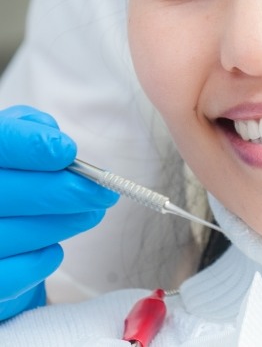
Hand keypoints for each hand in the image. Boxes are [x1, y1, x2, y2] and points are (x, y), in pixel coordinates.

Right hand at [0, 106, 117, 320]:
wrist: (0, 214)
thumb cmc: (13, 168)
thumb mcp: (20, 135)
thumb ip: (36, 129)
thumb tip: (59, 146)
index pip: (0, 142)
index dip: (32, 146)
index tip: (68, 153)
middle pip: (5, 192)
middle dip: (63, 192)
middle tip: (104, 193)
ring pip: (10, 234)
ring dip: (61, 225)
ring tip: (92, 214)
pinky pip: (6, 278)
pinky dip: (37, 264)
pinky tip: (54, 250)